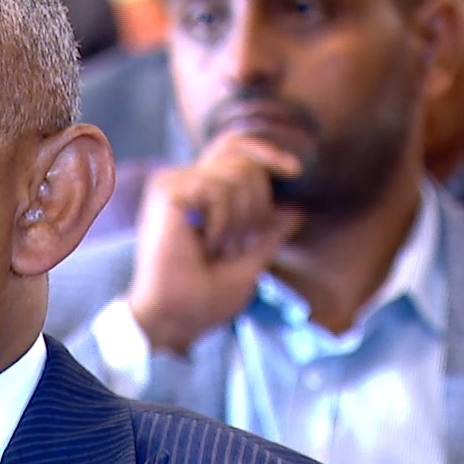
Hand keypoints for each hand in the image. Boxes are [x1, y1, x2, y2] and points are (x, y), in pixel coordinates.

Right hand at [126, 134, 303, 354]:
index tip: (295, 172)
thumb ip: (270, 234)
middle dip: (258, 208)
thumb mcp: (251, 262)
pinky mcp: (168, 192)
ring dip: (241, 222)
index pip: (235, 148)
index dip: (268, 153)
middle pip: (245, 164)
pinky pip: (218, 191)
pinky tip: (203, 243)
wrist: (177, 315)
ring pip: (237, 176)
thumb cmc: (205, 297)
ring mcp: (174, 185)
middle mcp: (184, 183)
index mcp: (200, 196)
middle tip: (237, 247)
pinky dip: (222, 224)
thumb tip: (295, 210)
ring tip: (217, 249)